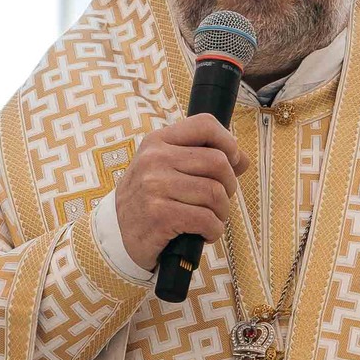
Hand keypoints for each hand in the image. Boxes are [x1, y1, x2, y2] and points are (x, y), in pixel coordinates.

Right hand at [115, 116, 248, 270]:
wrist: (116, 234)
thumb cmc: (149, 199)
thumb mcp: (167, 169)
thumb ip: (204, 160)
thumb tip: (243, 159)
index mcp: (158, 141)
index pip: (205, 125)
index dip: (228, 142)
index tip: (231, 162)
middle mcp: (154, 159)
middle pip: (218, 162)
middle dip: (229, 186)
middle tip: (219, 200)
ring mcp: (155, 187)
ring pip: (216, 193)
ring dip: (222, 212)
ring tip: (210, 219)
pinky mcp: (160, 215)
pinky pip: (207, 219)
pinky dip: (213, 230)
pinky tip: (203, 233)